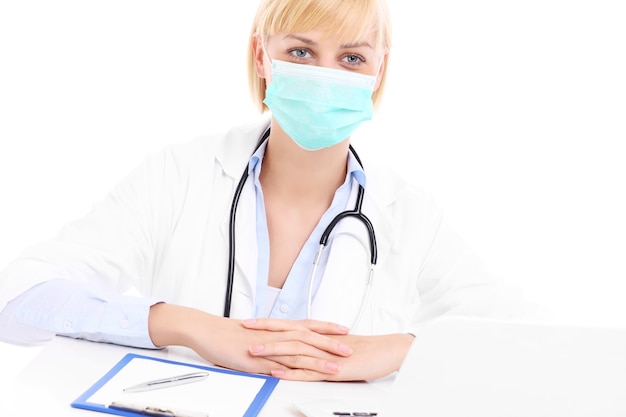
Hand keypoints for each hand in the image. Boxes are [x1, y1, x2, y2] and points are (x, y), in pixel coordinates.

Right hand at [148, 303, 351, 377]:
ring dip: (318, 360)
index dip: (326, 328)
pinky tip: (303, 377)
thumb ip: (274, 339)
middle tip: (349, 348)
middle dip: (330, 344)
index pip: (307, 325)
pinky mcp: (255, 360)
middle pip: (308, 338)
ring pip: (297, 353)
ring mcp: (266, 348)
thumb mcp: (257, 334)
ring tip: (335, 366)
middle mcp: (275, 335)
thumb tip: (286, 345)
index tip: (344, 329)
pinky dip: (291, 371)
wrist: (207, 330)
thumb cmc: (229, 333)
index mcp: (277, 328)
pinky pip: (275, 366)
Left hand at [244, 318, 414, 380]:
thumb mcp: (336, 346)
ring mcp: (324, 355)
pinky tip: (277, 372)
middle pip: (287, 332)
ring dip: (272, 350)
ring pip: (294, 350)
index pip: (289, 325)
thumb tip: (302, 348)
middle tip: (243, 329)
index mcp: (319, 334)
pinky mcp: (332, 369)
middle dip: (263, 331)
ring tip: (253, 351)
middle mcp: (319, 341)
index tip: (250, 321)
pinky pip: (308, 371)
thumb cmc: (364, 349)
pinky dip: (291, 371)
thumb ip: (318, 346)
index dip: (268, 323)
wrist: (387, 351)